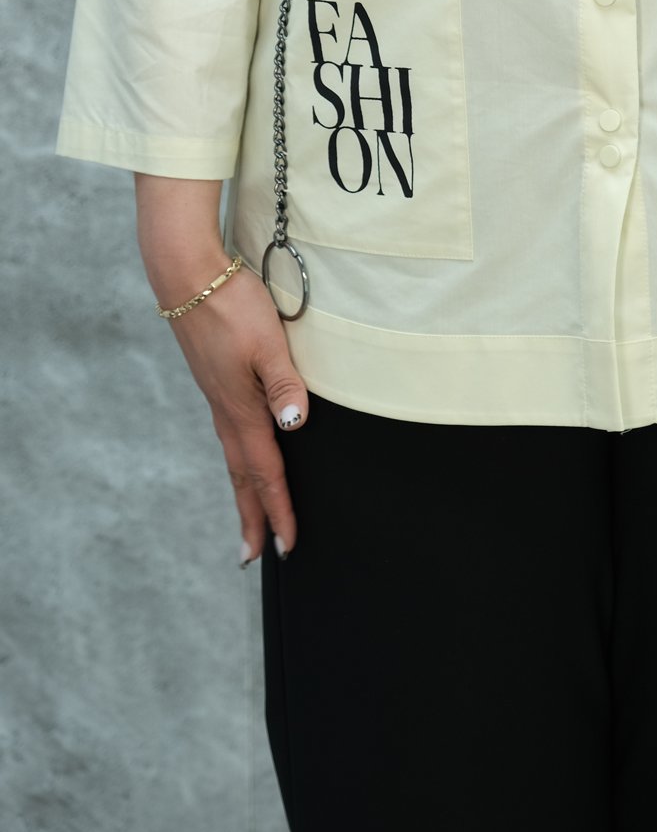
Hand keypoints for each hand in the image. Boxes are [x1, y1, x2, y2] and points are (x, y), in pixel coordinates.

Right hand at [164, 260, 311, 564]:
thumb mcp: (268, 343)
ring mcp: (217, 397)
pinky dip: (237, 460)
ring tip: (249, 518)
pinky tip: (242, 454)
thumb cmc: (232, 305)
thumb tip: (294, 427)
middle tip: (256, 556)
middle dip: (253, 516)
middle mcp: (226, 411)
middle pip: (242, 477)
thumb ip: (284, 384)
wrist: (187, 276)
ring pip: (233, 457)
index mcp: (241, 409)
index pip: (265, 472)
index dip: (278, 510)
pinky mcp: (214, 381)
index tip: (287, 546)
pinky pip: (228, 434)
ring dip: (243, 492)